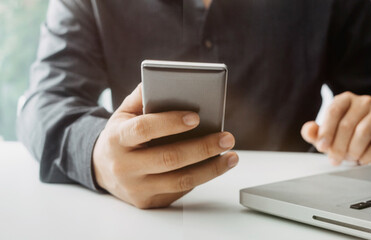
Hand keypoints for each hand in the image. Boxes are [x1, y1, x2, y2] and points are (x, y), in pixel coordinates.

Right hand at [92, 84, 237, 208]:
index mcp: (116, 138)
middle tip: (227, 137)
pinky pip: (180, 190)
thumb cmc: (121, 136)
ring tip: (231, 156)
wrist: (101, 168)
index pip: (143, 129)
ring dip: (211, 168)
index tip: (197, 117)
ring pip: (180, 180)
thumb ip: (143, 97)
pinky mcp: (148, 202)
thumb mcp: (124, 114)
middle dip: (203, 148)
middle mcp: (124, 166)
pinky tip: (218, 166)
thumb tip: (167, 80)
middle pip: (169, 159)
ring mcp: (136, 187)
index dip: (170, 122)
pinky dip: (203, 177)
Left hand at [301, 91, 370, 164]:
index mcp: (346, 99)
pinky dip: (368, 156)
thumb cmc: (348, 138)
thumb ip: (315, 133)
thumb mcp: (329, 136)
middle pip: (347, 124)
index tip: (322, 147)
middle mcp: (365, 102)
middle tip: (335, 159)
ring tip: (351, 158)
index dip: (326, 131)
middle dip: (338, 146)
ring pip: (363, 133)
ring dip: (353, 151)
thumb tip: (308, 130)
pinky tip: (364, 159)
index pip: (333, 111)